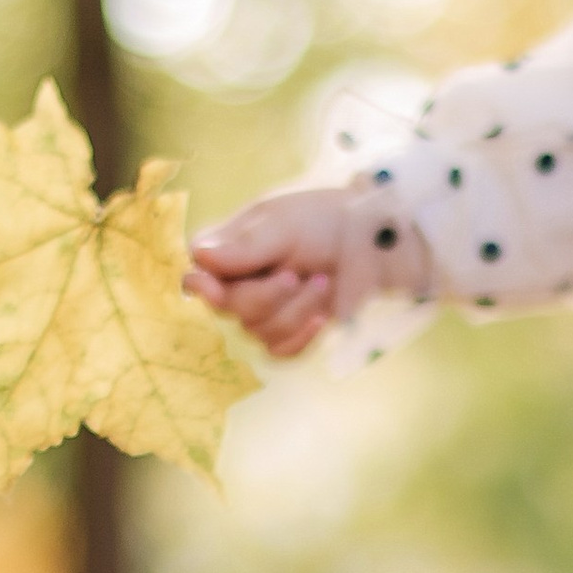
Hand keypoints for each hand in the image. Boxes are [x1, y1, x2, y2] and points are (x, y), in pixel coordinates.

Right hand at [187, 186, 432, 357]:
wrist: (376, 243)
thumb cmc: (326, 220)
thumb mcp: (284, 225)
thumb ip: (244, 246)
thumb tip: (198, 257)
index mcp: (229, 249)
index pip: (196, 276)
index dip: (201, 288)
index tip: (216, 290)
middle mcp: (240, 282)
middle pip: (229, 309)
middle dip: (268, 295)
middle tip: (298, 272)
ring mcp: (264, 310)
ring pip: (257, 332)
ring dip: (296, 310)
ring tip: (323, 281)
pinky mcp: (290, 333)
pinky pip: (279, 352)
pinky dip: (302, 336)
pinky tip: (321, 317)